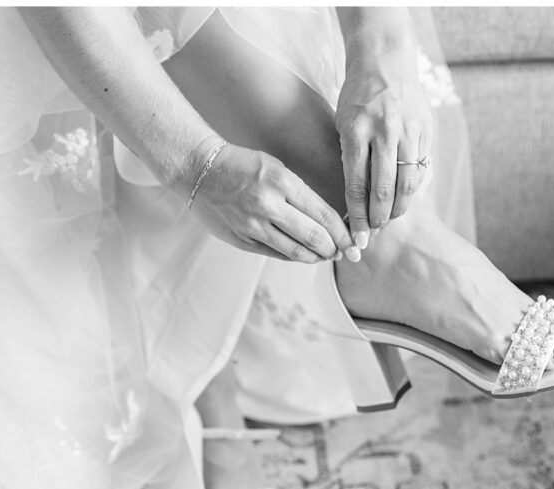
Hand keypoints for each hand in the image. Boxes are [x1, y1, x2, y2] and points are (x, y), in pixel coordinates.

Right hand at [189, 140, 354, 262]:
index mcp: (282, 182)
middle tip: (346, 252)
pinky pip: (275, 254)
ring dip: (317, 257)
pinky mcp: (242, 239)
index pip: (323, 215)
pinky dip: (294, 256)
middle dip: (335, 248)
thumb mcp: (277, 168)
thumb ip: (300, 195)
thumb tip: (328, 223)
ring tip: (327, 255)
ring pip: (296, 251)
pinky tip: (304, 254)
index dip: (343, 232)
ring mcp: (253, 225)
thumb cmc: (243, 165)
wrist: (199, 169)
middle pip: (313, 237)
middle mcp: (268, 205)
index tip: (354, 240)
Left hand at [336, 54, 432, 249]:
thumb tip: (353, 203)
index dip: (356, 217)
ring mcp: (408, 131)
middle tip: (372, 234)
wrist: (385, 60)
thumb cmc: (356, 97)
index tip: (355, 237)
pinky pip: (420, 168)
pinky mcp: (425, 130)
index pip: (356, 186)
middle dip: (376, 219)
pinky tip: (403, 201)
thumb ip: (349, 159)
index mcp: (356, 132)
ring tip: (388, 221)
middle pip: (382, 190)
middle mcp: (384, 132)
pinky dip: (412, 190)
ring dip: (397, 209)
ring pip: (406, 183)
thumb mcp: (342, 124)